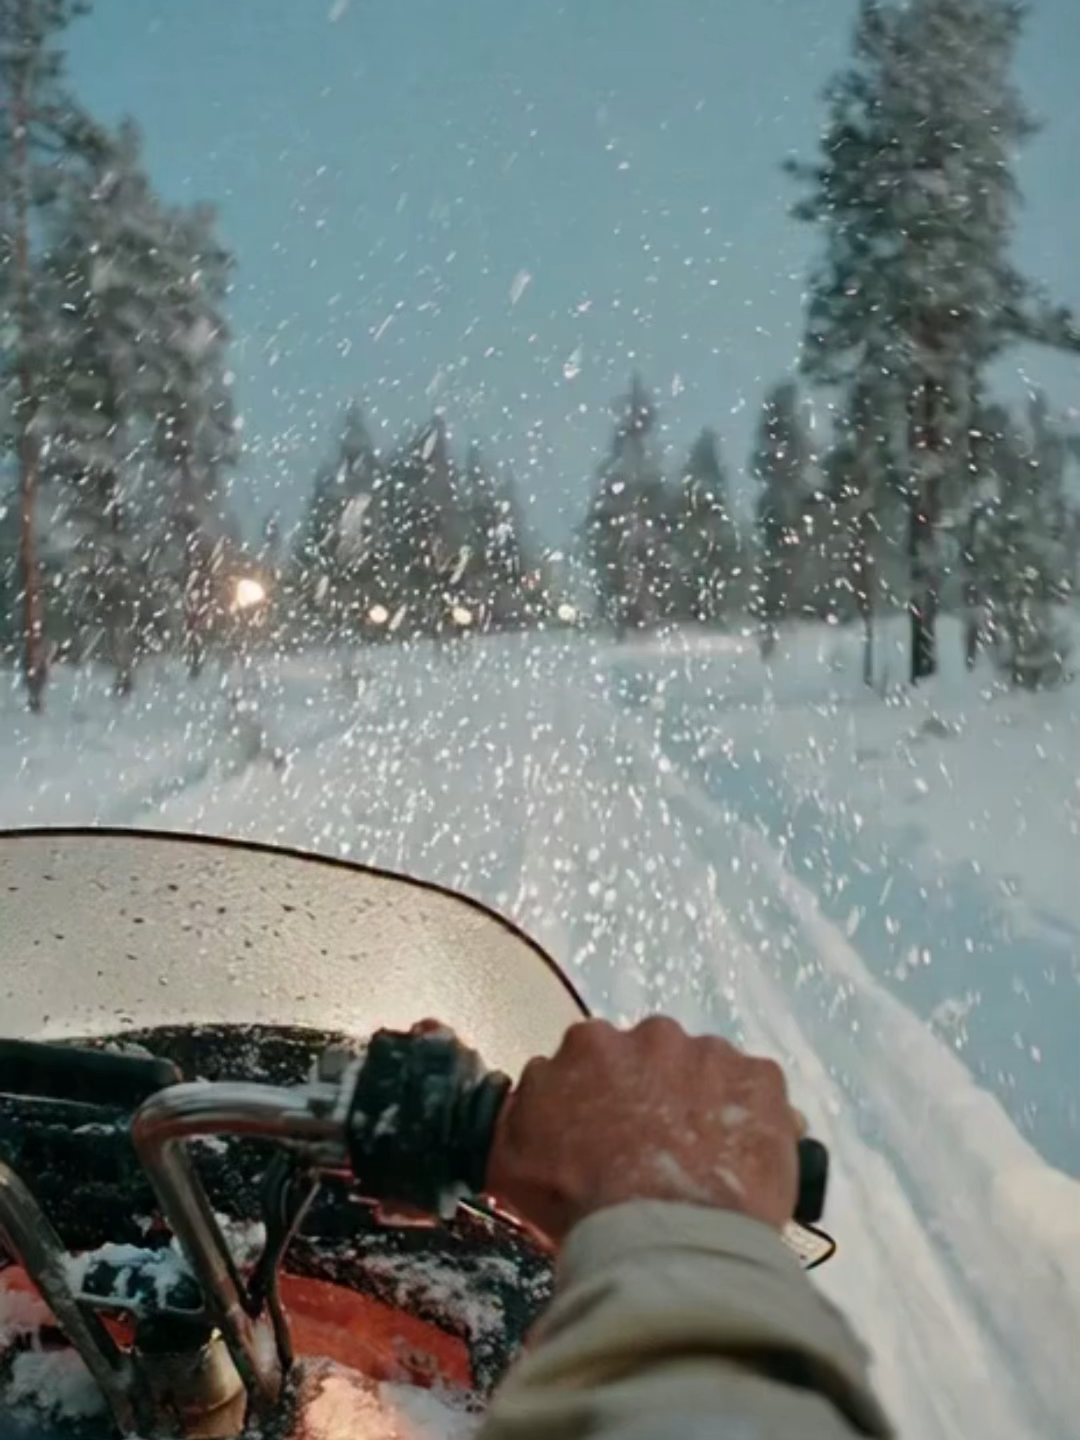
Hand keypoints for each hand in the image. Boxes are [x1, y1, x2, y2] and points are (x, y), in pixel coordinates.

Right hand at [486, 1016, 802, 1244]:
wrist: (665, 1242)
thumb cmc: (583, 1204)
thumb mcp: (513, 1160)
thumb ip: (522, 1110)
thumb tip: (540, 1088)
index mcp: (589, 1044)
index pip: (592, 1060)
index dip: (599, 1098)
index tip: (607, 1134)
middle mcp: (652, 1034)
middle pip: (652, 1059)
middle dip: (653, 1094)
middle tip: (657, 1151)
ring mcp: (714, 1053)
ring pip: (707, 1072)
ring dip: (703, 1104)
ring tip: (703, 1163)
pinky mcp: (764, 1079)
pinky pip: (758, 1094)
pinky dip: (754, 1120)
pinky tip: (742, 1162)